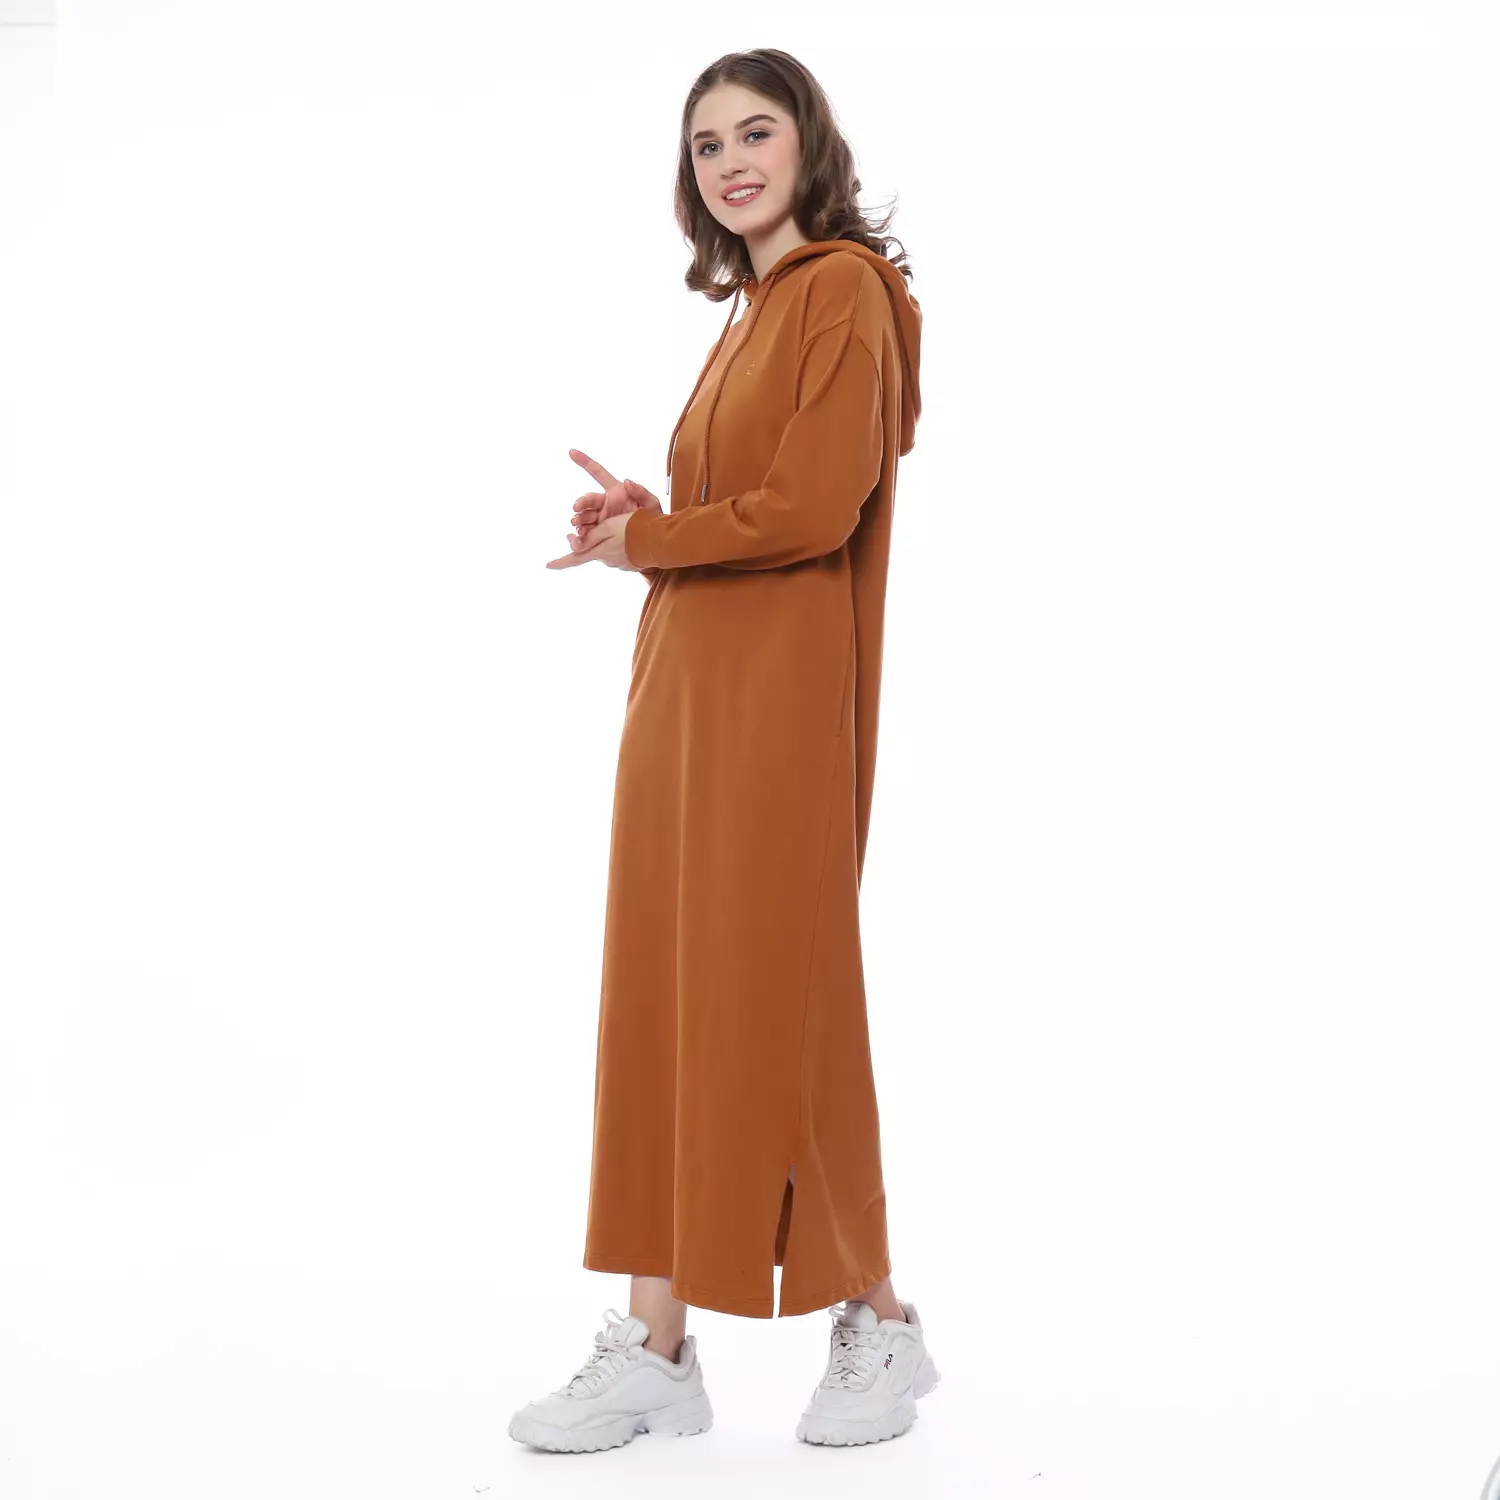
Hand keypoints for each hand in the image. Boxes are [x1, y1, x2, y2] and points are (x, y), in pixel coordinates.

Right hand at [545, 448, 660, 570]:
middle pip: (588, 499)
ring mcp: (600, 518)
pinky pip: (586, 532)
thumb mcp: (652, 504)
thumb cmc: (652, 519)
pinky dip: (580, 536)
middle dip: (581, 503)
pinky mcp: (598, 533)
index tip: (572, 452)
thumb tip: (628, 481)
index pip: (598, 473)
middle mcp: (604, 503)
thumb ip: (641, 492)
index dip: (585, 462)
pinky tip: (579, 539)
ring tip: (578, 526)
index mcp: (615, 491)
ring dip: (579, 520)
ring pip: (584, 516)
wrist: (652, 541)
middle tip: (577, 509)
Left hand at [546, 510, 636, 569]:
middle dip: (590, 542)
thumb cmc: (634, 530)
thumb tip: (574, 545)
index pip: (575, 558)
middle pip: (593, 551)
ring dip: (609, 541)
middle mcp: (608, 560)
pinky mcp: (631, 564)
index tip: (547, 565)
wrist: (661, 541)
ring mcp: (620, 564)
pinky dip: (621, 545)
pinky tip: (631, 537)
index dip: (560, 562)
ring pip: (607, 551)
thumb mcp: (609, 527)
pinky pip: (620, 553)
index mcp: (599, 551)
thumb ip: (591, 536)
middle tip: (586, 528)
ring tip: (621, 527)